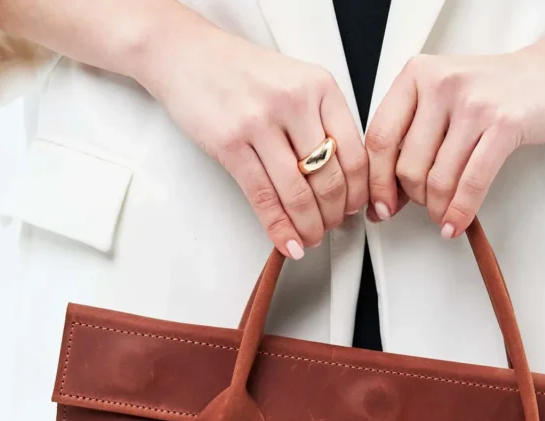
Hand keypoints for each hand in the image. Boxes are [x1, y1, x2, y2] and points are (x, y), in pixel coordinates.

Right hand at [137, 18, 366, 257]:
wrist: (187, 54)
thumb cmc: (242, 74)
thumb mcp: (295, 84)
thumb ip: (321, 124)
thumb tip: (342, 182)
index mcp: (320, 87)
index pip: (354, 155)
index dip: (358, 193)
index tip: (354, 210)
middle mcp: (295, 101)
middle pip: (329, 179)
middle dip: (333, 216)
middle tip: (329, 227)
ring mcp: (262, 122)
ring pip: (298, 193)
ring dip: (308, 227)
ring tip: (309, 238)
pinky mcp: (231, 143)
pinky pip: (264, 197)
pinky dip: (279, 228)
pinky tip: (287, 242)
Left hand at [366, 46, 544, 236]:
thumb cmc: (491, 94)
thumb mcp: (441, 102)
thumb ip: (411, 140)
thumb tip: (384, 198)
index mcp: (417, 74)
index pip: (379, 138)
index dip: (377, 183)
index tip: (381, 208)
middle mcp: (441, 83)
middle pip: (408, 165)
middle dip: (415, 198)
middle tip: (427, 205)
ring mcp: (474, 103)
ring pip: (438, 180)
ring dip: (438, 209)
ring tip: (444, 214)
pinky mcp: (504, 124)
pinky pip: (472, 183)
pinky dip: (461, 212)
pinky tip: (456, 223)